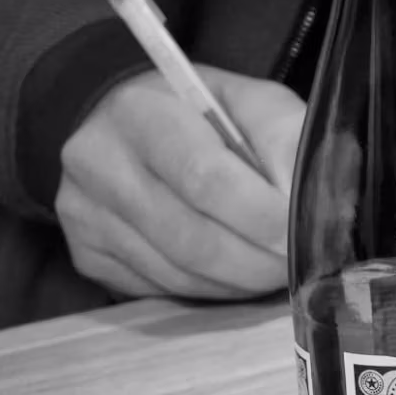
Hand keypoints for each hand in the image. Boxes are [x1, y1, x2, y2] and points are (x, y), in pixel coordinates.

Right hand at [56, 65, 304, 300]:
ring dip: (240, 282)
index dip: (261, 217)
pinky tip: (232, 271)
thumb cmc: (204, 115)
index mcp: (140, 113)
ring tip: (273, 267)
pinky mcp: (86, 252)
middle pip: (192, 239)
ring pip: (179, 274)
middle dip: (259, 262)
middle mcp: (97, 162)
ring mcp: (84, 212)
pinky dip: (210, 290)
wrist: (131, 125)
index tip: (302, 234)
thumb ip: (287, 139)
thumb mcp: (253, 104)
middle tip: (298, 265)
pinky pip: (161, 289)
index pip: (204, 179)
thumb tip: (311, 200)